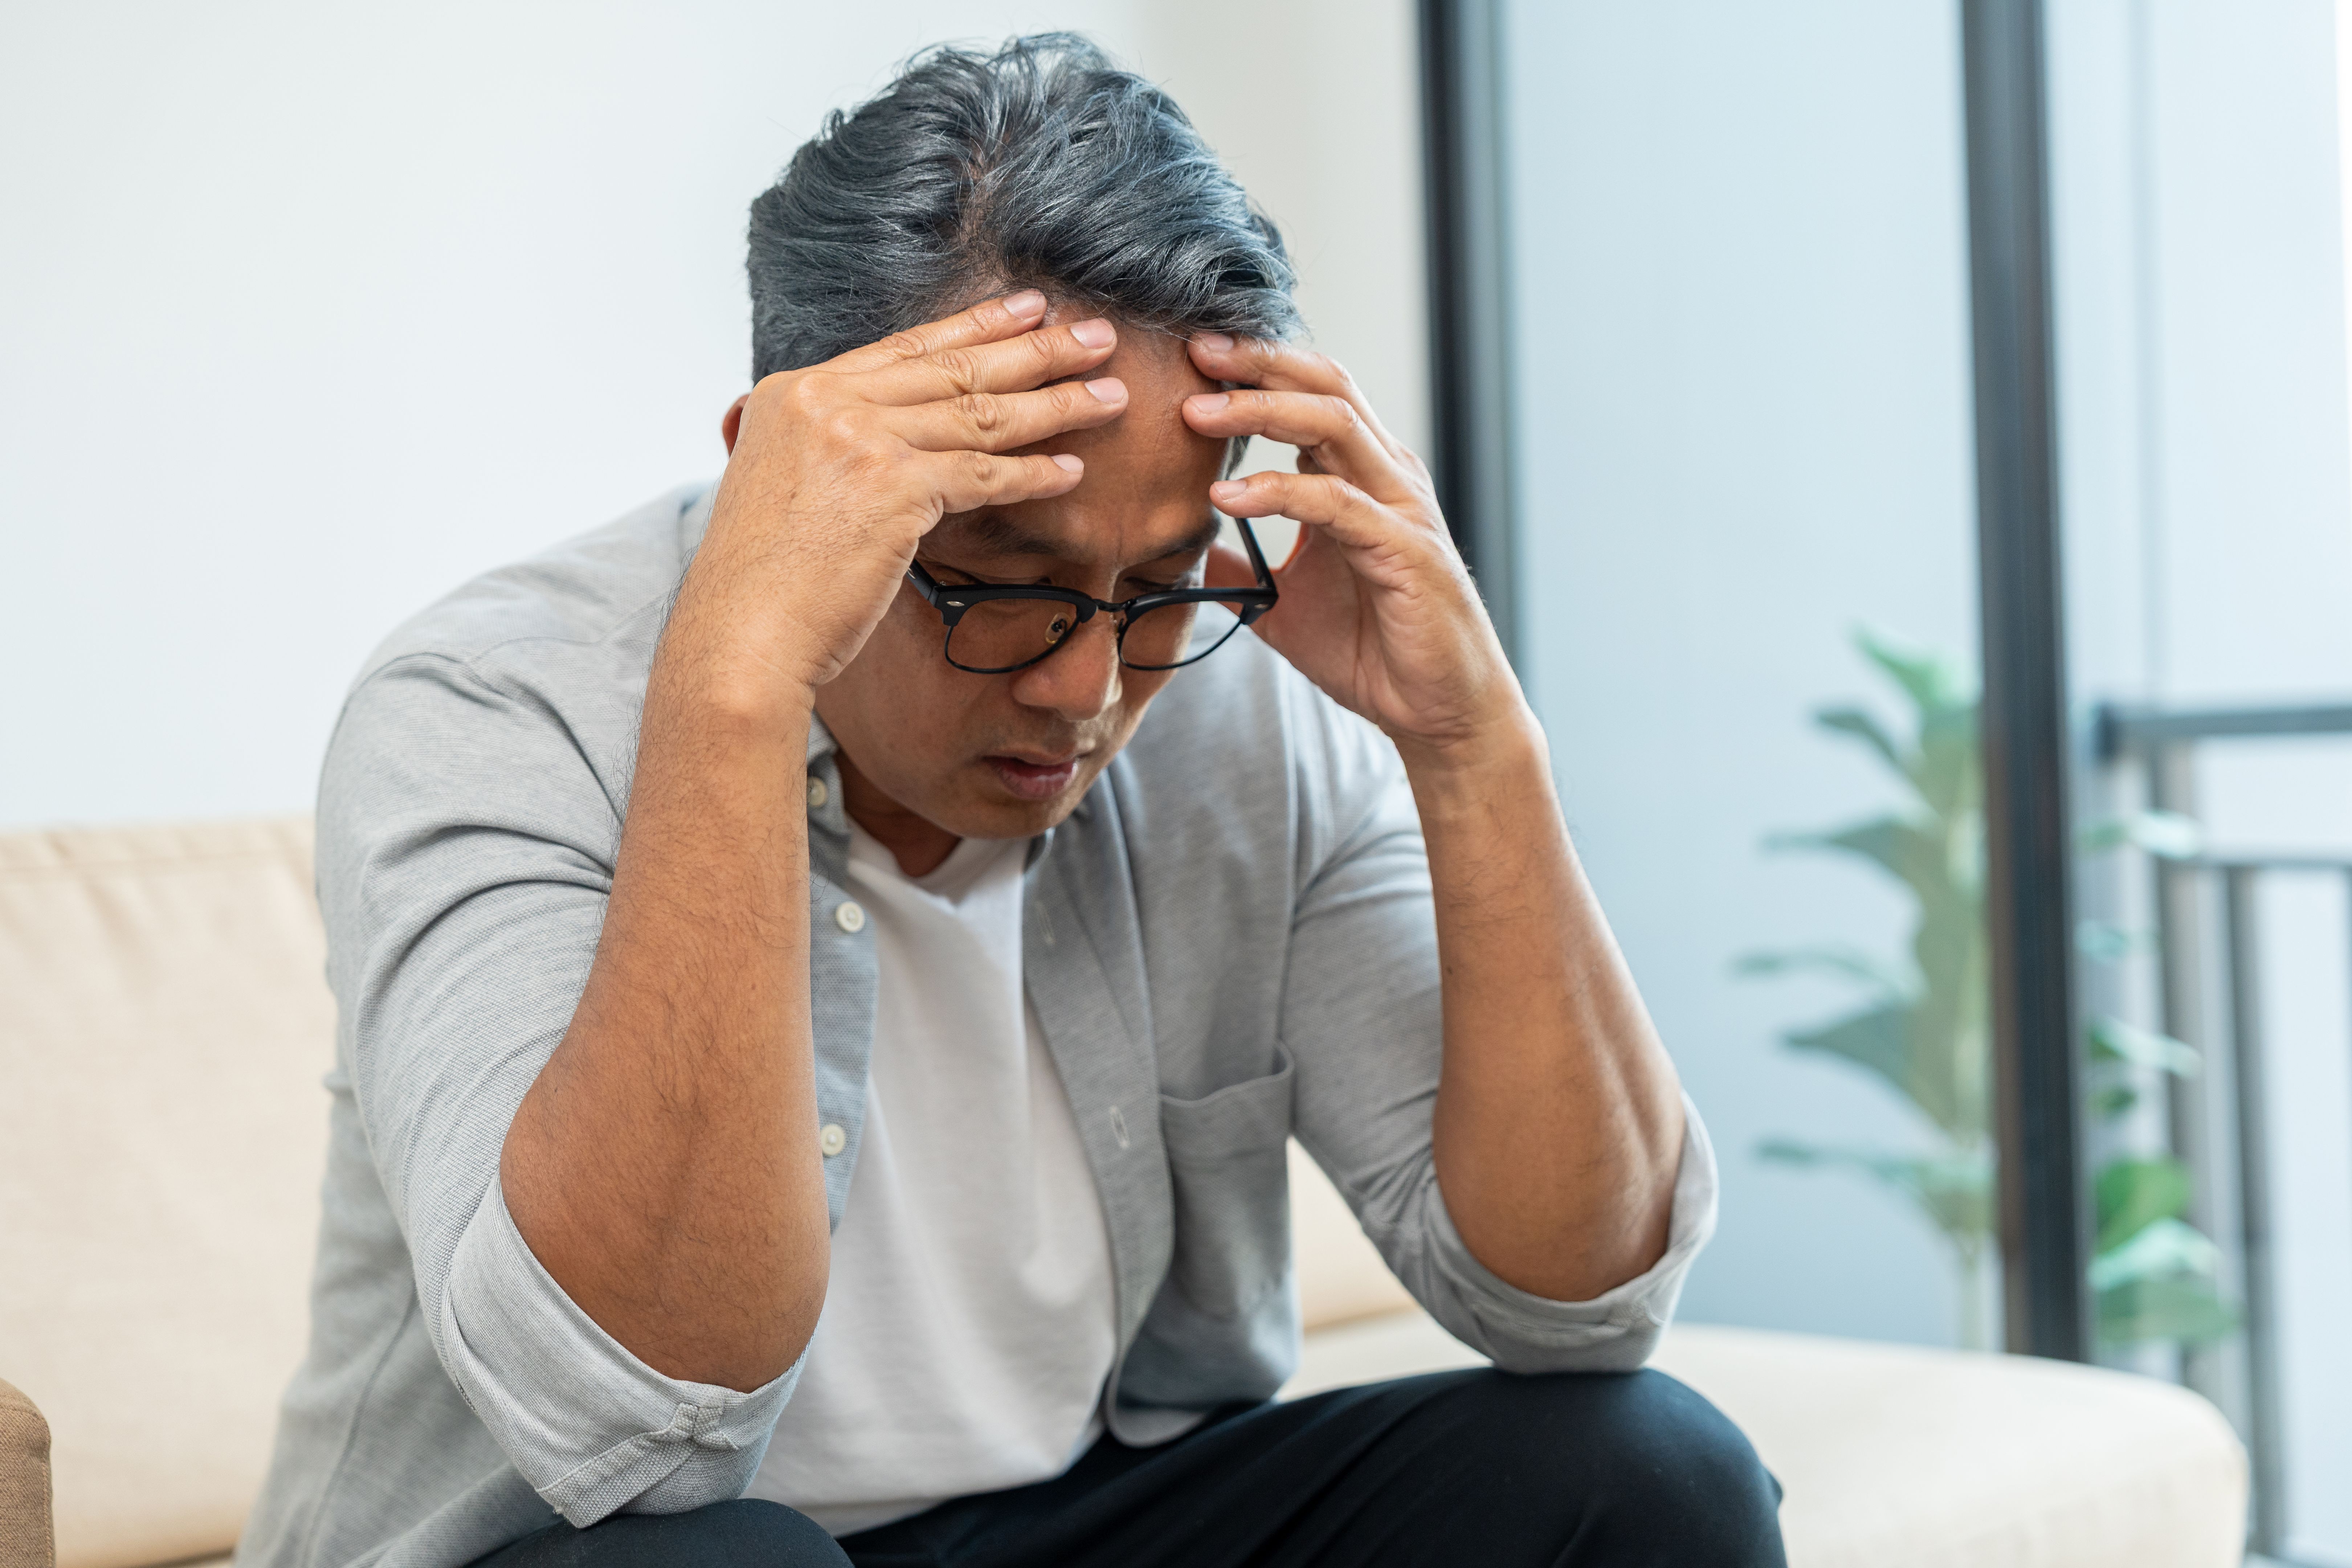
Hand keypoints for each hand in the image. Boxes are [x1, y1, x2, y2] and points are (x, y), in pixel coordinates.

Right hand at [691, 291, 1128, 694]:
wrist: (741, 635)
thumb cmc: (764, 579)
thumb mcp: (784, 485)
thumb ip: (826, 447)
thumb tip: (877, 445)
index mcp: (795, 392)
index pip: (906, 349)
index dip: (975, 326)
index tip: (1027, 308)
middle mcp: (824, 402)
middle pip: (952, 368)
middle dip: (1035, 349)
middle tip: (1096, 335)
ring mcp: (858, 439)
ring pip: (978, 413)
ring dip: (1055, 403)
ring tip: (1110, 394)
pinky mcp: (891, 488)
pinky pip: (981, 473)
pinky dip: (1032, 472)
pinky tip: (1072, 470)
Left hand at [1181, 336, 1526, 758]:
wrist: (1438, 711)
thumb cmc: (1374, 650)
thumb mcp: (1285, 605)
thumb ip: (1242, 574)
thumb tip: (1191, 557)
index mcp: (1362, 477)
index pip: (1310, 395)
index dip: (1256, 368)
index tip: (1193, 357)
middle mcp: (1386, 477)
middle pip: (1325, 386)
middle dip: (1258, 363)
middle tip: (1195, 351)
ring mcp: (1400, 508)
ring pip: (1333, 426)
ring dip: (1260, 411)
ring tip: (1197, 412)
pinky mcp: (1404, 550)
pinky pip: (1335, 503)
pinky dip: (1278, 491)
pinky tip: (1228, 497)